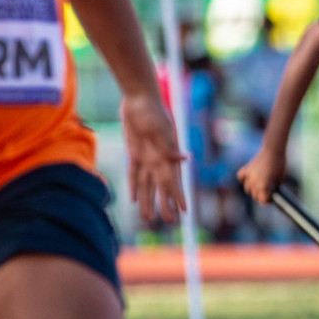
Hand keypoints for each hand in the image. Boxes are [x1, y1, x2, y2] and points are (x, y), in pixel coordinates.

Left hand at [120, 91, 187, 223]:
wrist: (139, 97)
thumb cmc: (153, 110)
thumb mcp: (161, 129)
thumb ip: (170, 146)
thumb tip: (185, 159)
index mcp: (167, 156)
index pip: (174, 182)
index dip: (178, 197)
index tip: (183, 212)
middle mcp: (158, 159)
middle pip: (161, 187)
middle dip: (164, 204)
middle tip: (168, 221)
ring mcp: (146, 157)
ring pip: (146, 185)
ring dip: (147, 200)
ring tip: (148, 217)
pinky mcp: (134, 152)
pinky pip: (133, 174)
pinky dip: (134, 186)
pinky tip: (134, 199)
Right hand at [236, 145, 285, 203]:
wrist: (273, 150)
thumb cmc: (279, 164)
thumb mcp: (281, 179)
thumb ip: (276, 187)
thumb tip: (274, 191)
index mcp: (264, 186)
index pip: (262, 200)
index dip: (268, 200)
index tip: (272, 198)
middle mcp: (254, 183)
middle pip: (255, 196)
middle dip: (261, 196)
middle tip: (267, 192)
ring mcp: (249, 176)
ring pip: (247, 189)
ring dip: (253, 189)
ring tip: (260, 186)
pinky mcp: (247, 168)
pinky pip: (241, 177)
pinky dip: (244, 179)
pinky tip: (250, 178)